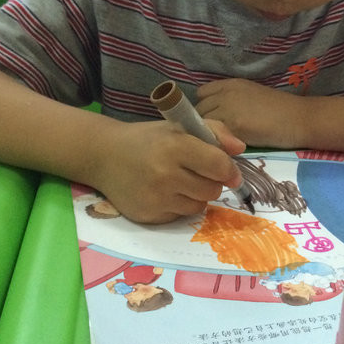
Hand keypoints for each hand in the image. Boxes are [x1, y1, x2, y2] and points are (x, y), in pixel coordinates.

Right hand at [94, 119, 245, 223]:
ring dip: (196, 196)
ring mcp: (156, 198)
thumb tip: (240, 148)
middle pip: (212, 190)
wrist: (103, 156)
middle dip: (211, 182)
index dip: (229, 170)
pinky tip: (164, 192)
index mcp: (175, 146)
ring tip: (179, 181)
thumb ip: (215, 131)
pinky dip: (179, 206)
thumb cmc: (147, 139)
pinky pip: (180, 217)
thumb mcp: (179, 126)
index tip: (229, 171)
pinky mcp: (148, 216)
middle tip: (197, 172)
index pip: (219, 166)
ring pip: (199, 206)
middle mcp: (165, 174)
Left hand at [196, 79, 302, 147]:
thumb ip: (231, 99)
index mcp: (230, 84)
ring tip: (218, 145)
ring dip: (207, 136)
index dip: (204, 107)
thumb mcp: (252, 95)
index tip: (210, 119)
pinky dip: (216, 144)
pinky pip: (214, 137)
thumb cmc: (281, 110)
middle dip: (202, 124)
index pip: (201, 94)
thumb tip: (215, 113)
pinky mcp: (234, 126)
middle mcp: (225, 93)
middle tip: (213, 137)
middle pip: (199, 110)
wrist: (299, 119)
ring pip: (203, 125)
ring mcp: (228, 109)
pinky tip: (224, 150)